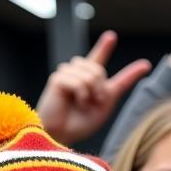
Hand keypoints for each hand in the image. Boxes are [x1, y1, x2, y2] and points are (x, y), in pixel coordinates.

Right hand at [36, 31, 150, 145]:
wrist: (62, 134)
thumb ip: (112, 88)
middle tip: (94, 102)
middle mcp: (78, 74)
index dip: (104, 47)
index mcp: (90, 81)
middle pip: (98, 69)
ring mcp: (67, 74)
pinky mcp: (58, 78)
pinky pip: (79, 82)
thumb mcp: (104, 106)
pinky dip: (81, 95)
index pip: (98, 61)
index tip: (112, 36)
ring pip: (90, 73)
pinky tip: (73, 101)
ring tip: (82, 103)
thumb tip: (109, 72)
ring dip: (91, 91)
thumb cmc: (81, 123)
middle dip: (101, 87)